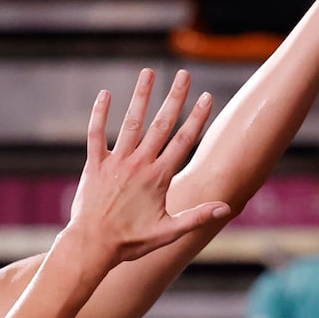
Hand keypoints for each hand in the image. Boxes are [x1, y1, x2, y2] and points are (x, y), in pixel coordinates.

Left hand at [67, 69, 230, 264]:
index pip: (183, 141)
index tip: (207, 96)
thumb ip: (197, 217)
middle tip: (184, 74)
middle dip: (174, 97)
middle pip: (161, 124)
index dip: (197, 117)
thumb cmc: (131, 241)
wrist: (93, 245)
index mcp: (159, 177)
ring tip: (148, 72)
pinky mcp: (95, 165)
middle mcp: (139, 164)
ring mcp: (116, 162)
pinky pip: (96, 134)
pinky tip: (105, 94)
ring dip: (141, 96)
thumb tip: (226, 208)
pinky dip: (100, 114)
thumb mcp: (168, 233)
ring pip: (131, 122)